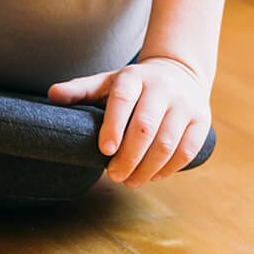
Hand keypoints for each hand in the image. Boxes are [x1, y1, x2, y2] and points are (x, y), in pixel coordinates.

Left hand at [48, 56, 211, 187]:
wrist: (180, 72)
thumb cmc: (134, 84)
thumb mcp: (108, 81)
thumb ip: (81, 90)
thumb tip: (52, 95)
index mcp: (134, 76)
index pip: (122, 100)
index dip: (113, 126)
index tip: (104, 150)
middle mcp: (161, 87)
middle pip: (145, 127)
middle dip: (128, 157)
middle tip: (114, 176)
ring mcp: (184, 104)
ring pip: (167, 143)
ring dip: (147, 168)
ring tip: (130, 181)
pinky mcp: (201, 120)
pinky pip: (186, 151)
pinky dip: (168, 169)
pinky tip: (153, 177)